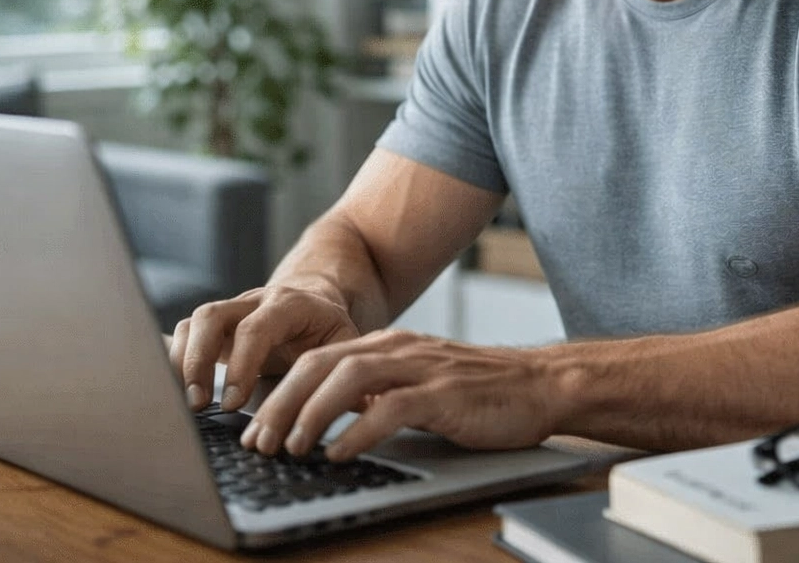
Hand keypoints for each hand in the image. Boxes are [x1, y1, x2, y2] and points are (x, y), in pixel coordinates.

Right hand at [170, 286, 360, 411]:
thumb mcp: (345, 344)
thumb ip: (346, 372)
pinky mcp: (215, 327)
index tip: (233, 404)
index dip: (242, 365)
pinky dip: (176, 360)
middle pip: (212, 316)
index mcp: (290, 304)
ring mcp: (231, 311)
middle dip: (200, 361)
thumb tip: (360, 407)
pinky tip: (178, 392)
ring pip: (194, 322)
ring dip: (183, 363)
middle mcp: (254, 302)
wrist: (314, 299)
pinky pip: (185, 334)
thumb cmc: (329, 329)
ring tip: (190, 403)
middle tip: (200, 403)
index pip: (257, 328)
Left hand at [239, 329, 555, 460]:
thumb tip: (330, 424)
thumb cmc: (483, 393)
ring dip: (311, 413)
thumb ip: (380, 393)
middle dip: (282, 403)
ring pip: (348, 378)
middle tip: (258, 442)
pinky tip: (339, 452)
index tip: (255, 427)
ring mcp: (423, 368)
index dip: (281, 391)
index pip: (318, 359)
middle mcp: (400, 349)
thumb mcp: (421, 385)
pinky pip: (391, 407)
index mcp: (390, 345)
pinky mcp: (446, 394)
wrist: (543, 385)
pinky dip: (358, 430)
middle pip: (321, 364)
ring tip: (290, 447)